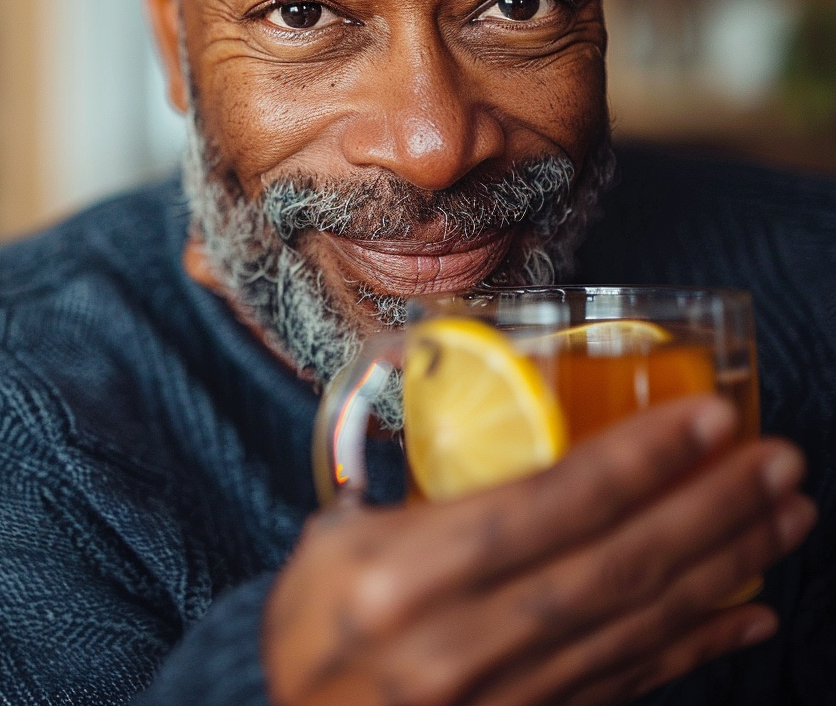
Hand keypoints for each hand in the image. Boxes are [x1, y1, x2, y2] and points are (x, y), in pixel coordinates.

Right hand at [264, 397, 815, 705]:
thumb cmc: (309, 624)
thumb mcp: (328, 543)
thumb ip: (412, 489)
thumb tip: (487, 416)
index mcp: (401, 579)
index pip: (543, 509)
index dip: (634, 462)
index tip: (703, 418)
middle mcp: (459, 642)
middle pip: (613, 568)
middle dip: (708, 508)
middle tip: (775, 459)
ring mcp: (504, 697)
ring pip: (637, 625)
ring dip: (725, 566)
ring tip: (785, 515)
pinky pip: (629, 683)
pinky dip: (697, 645)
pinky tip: (749, 610)